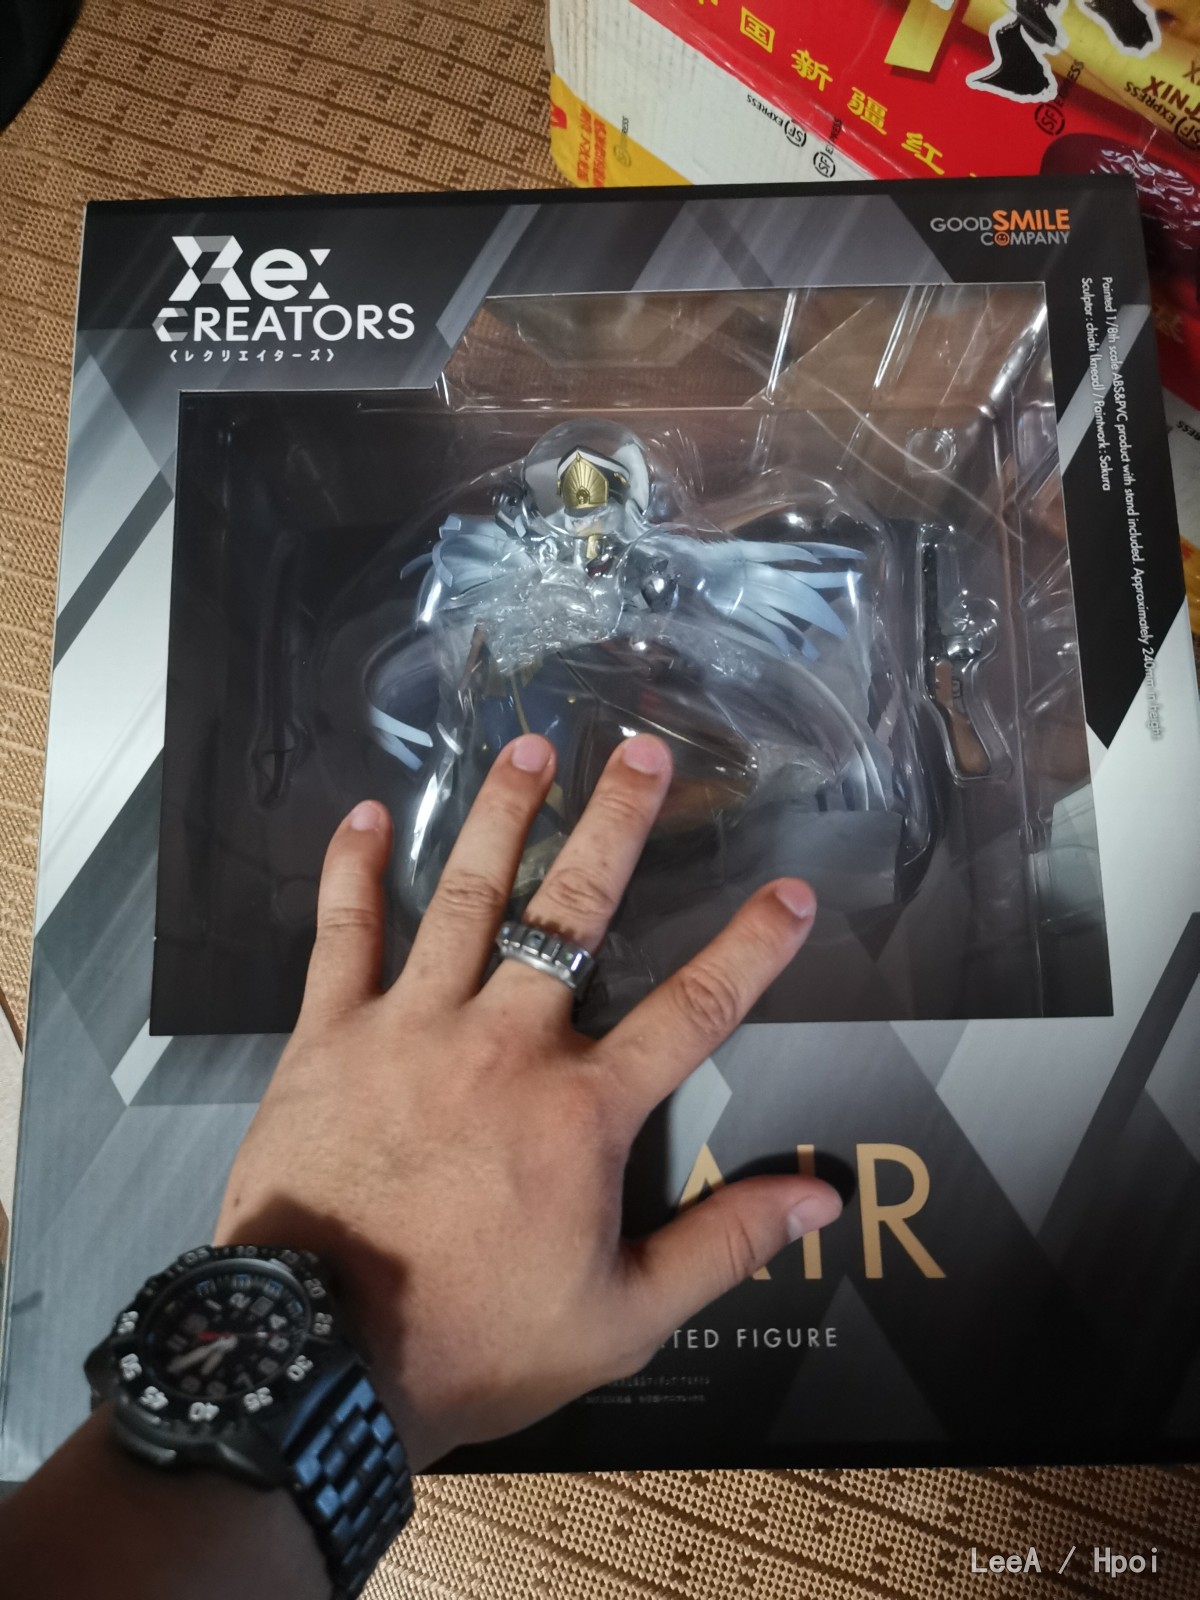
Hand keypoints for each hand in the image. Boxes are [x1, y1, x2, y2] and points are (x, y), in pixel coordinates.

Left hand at [215, 733, 841, 1469]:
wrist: (319, 1361)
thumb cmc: (476, 1339)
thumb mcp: (622, 1317)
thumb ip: (723, 1245)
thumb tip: (822, 1196)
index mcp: (582, 1111)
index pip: (692, 1013)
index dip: (749, 949)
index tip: (789, 890)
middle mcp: (505, 1044)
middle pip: (573, 914)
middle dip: (616, 826)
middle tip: (641, 751)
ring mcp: (413, 1027)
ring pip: (466, 898)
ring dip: (499, 816)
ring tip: (527, 745)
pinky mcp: (331, 1036)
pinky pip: (342, 935)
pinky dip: (351, 873)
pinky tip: (363, 815)